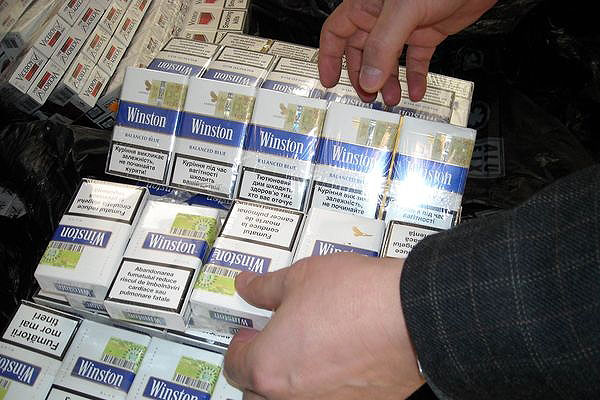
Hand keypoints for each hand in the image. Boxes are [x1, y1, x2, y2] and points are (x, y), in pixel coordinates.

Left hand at [224, 253, 423, 399]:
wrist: (412, 316)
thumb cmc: (356, 297)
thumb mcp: (300, 277)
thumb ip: (265, 288)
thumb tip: (247, 286)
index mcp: (269, 366)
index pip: (235, 365)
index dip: (239, 345)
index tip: (249, 333)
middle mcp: (292, 398)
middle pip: (257, 394)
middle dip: (260, 371)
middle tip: (273, 345)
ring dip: (290, 383)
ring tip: (307, 352)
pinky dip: (325, 388)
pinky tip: (338, 362)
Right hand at [318, 0, 496, 104]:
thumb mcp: (403, 10)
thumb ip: (383, 46)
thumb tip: (369, 79)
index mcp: (366, 4)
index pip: (336, 33)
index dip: (330, 58)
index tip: (330, 81)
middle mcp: (382, 16)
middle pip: (361, 52)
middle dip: (363, 77)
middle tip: (367, 96)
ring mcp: (405, 26)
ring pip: (388, 60)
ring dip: (389, 82)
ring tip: (391, 98)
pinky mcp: (427, 33)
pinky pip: (415, 61)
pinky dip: (415, 78)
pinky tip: (416, 91)